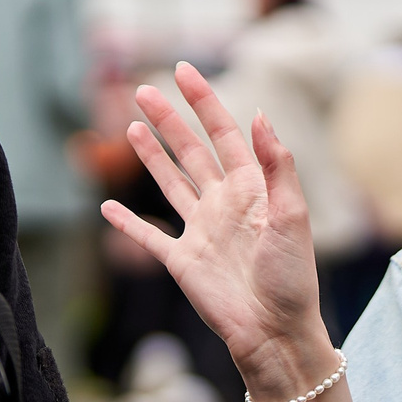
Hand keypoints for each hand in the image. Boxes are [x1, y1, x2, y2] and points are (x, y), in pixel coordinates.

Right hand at [99, 63, 331, 391]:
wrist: (276, 331)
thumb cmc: (292, 276)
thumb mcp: (293, 214)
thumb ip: (276, 165)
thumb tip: (259, 114)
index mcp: (252, 188)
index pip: (223, 134)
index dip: (203, 101)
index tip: (183, 71)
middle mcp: (223, 204)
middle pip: (190, 151)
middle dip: (168, 120)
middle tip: (142, 90)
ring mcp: (201, 231)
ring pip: (170, 184)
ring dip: (151, 157)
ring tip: (132, 128)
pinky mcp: (182, 261)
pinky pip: (149, 236)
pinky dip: (127, 223)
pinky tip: (108, 208)